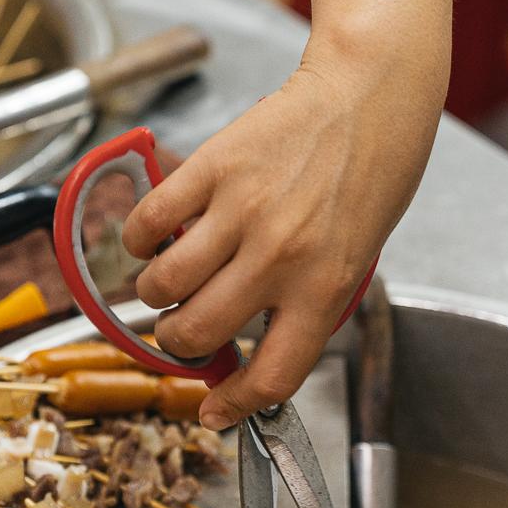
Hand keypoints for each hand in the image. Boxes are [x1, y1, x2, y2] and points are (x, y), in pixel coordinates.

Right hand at [122, 40, 444, 428]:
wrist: (369, 97)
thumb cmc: (370, 177)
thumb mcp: (352, 259)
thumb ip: (302, 305)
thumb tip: (243, 351)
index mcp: (325, 288)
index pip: (270, 375)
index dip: (233, 404)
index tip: (213, 409)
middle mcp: (281, 256)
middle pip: (197, 333)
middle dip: (177, 343)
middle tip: (180, 330)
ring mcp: (242, 211)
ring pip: (163, 284)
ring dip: (153, 294)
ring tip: (166, 283)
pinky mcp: (213, 168)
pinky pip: (150, 221)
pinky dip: (138, 240)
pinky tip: (152, 238)